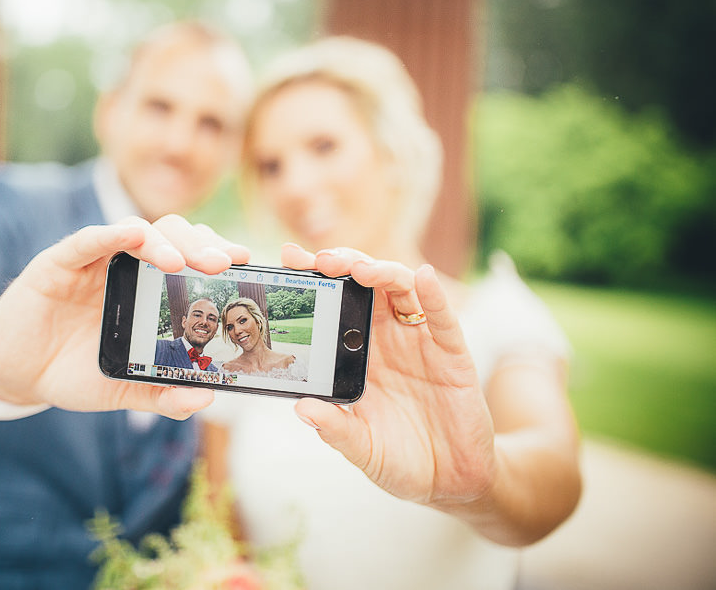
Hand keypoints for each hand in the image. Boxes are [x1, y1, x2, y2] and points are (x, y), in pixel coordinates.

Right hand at [0, 215, 248, 419]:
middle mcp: (127, 267)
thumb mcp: (123, 389)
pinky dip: (110, 235)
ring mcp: (94, 261)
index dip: (218, 255)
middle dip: (202, 245)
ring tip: (181, 263)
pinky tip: (131, 236)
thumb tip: (203, 399)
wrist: (16, 374)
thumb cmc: (74, 372)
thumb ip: (161, 394)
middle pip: (173, 236)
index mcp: (150, 290)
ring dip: (164, 241)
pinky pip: (88, 241)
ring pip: (137, 230)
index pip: (191, 259)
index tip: (247, 264)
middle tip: (225, 263)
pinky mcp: (58, 262)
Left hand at [284, 244, 497, 509]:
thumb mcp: (361, 448)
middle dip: (343, 264)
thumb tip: (302, 408)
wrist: (450, 481)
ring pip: (401, 290)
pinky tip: (423, 277)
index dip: (315, 280)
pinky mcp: (452, 354)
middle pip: (364, 285)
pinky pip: (442, 318)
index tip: (289, 261)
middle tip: (319, 260)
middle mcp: (386, 339)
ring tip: (359, 269)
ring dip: (381, 272)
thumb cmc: (400, 459)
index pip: (333, 304)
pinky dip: (434, 294)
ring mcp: (420, 342)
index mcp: (357, 354)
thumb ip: (336, 429)